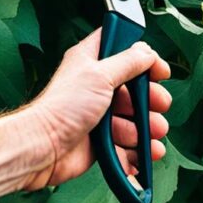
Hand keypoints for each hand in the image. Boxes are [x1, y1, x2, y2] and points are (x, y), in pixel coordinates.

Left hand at [21, 29, 171, 189]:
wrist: (43, 148)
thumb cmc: (63, 107)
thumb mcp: (100, 75)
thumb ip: (128, 62)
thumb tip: (148, 53)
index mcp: (91, 61)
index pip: (121, 48)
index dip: (143, 56)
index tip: (159, 69)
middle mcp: (95, 86)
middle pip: (134, 88)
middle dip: (150, 98)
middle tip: (160, 104)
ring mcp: (98, 115)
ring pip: (133, 119)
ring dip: (147, 127)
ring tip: (153, 133)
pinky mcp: (100, 141)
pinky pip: (126, 145)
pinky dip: (138, 151)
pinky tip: (145, 154)